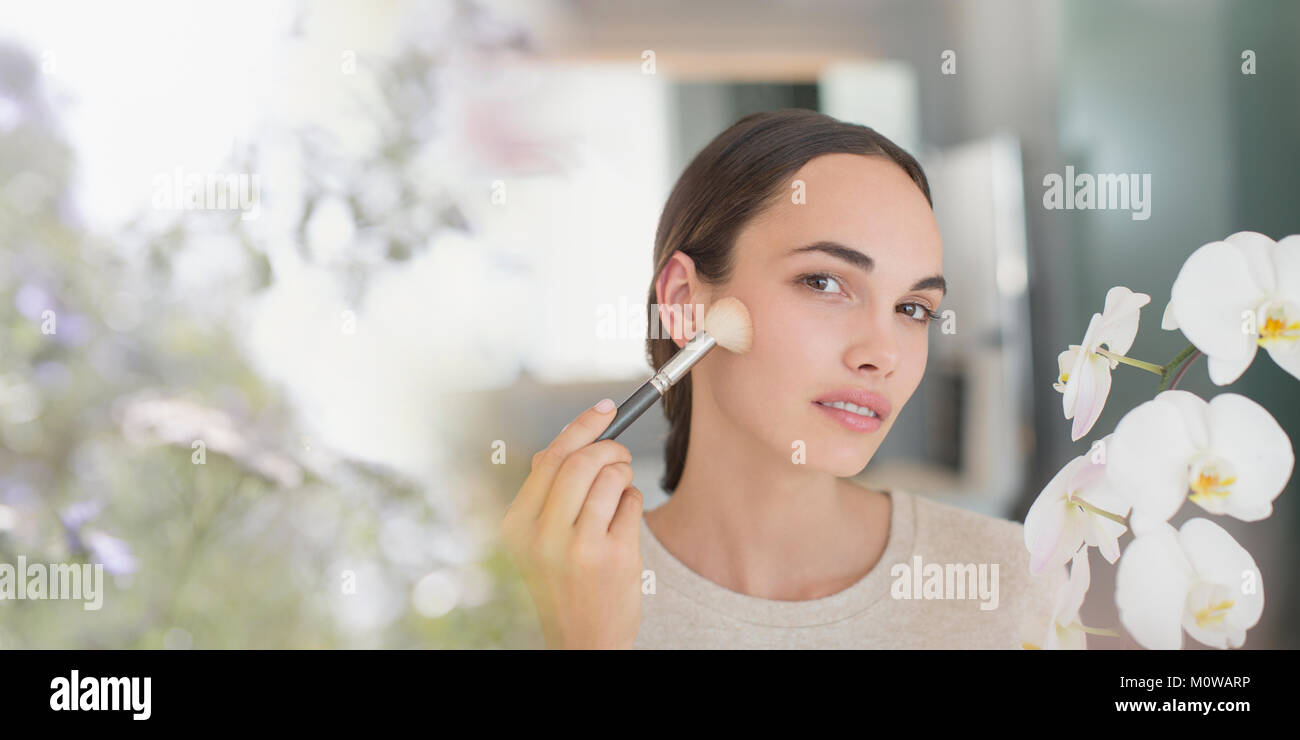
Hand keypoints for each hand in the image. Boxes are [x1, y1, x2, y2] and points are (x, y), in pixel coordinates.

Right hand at [500, 398, 643, 648]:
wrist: (581, 641)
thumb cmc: (562, 582)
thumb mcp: (536, 541)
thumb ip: (548, 493)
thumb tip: (574, 437)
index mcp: (516, 526)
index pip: (549, 458)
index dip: (582, 427)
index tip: (605, 409)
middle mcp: (542, 536)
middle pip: (583, 461)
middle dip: (611, 447)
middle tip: (620, 454)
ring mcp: (579, 548)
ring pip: (612, 478)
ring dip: (624, 474)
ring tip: (621, 492)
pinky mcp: (614, 558)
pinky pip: (632, 503)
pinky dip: (633, 502)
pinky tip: (623, 523)